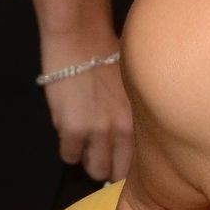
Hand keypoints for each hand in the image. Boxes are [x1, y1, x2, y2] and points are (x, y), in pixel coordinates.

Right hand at [39, 33, 133, 180]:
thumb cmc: (108, 56)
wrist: (80, 39)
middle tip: (100, 157)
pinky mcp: (72, 130)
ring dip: (89, 161)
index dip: (128, 165)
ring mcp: (97, 132)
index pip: (140, 161)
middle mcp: (123, 130)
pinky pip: (69, 156)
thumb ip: (132, 115)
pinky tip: (69, 135)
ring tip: (85, 147)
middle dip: (109, 167)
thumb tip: (130, 138)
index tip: (121, 163)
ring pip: (94, 169)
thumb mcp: (133, 89)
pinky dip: (69, 150)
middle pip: (117, 171)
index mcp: (140, 119)